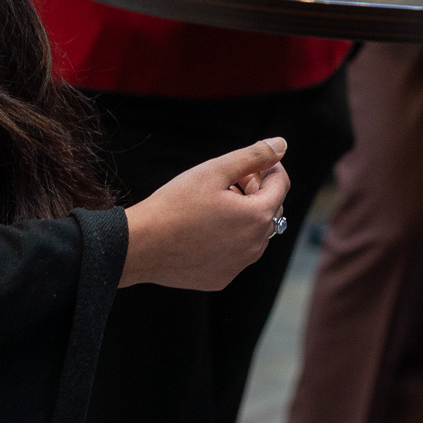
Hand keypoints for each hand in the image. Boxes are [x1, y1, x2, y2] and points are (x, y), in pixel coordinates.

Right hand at [120, 138, 291, 289]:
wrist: (141, 245)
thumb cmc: (176, 204)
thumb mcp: (215, 171)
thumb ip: (253, 156)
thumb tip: (281, 144)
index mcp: (257, 217)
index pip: (281, 185)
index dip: (270, 167)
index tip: (253, 162)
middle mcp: (254, 246)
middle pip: (271, 210)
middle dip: (258, 190)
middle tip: (231, 179)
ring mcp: (238, 266)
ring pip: (255, 234)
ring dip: (245, 215)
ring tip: (216, 202)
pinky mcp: (221, 278)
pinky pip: (236, 254)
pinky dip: (230, 238)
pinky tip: (206, 227)